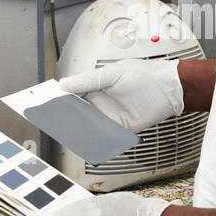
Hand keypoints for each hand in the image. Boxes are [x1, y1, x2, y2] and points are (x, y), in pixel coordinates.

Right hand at [59, 59, 183, 132]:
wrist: (168, 88)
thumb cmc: (143, 75)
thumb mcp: (111, 74)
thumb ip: (87, 81)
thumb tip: (63, 85)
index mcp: (97, 86)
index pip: (73, 95)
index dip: (60, 99)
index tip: (47, 103)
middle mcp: (102, 102)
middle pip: (78, 112)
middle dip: (66, 117)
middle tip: (51, 121)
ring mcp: (111, 116)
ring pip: (89, 126)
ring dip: (78, 129)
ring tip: (64, 132)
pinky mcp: (122, 129)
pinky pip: (105, 136)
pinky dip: (96, 139)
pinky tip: (86, 141)